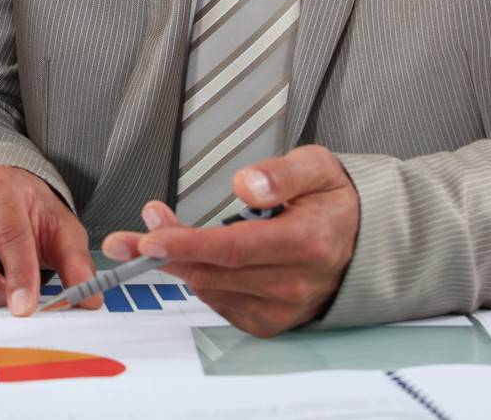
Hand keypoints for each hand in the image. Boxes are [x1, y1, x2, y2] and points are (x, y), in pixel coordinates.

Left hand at [102, 145, 359, 336]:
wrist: (365, 243)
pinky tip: (196, 258)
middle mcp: (295, 282)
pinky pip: (220, 303)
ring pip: (212, 289)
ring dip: (178, 263)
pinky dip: (200, 280)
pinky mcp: (271, 322)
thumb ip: (281, 174)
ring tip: (159, 233)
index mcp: (307, 243)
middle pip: (215, 272)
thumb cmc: (334, 202)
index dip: (187, 245)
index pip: (235, 249)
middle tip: (125, 237)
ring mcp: (283, 308)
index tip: (150, 237)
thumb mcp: (317, 168)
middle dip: (165, 253)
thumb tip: (246, 185)